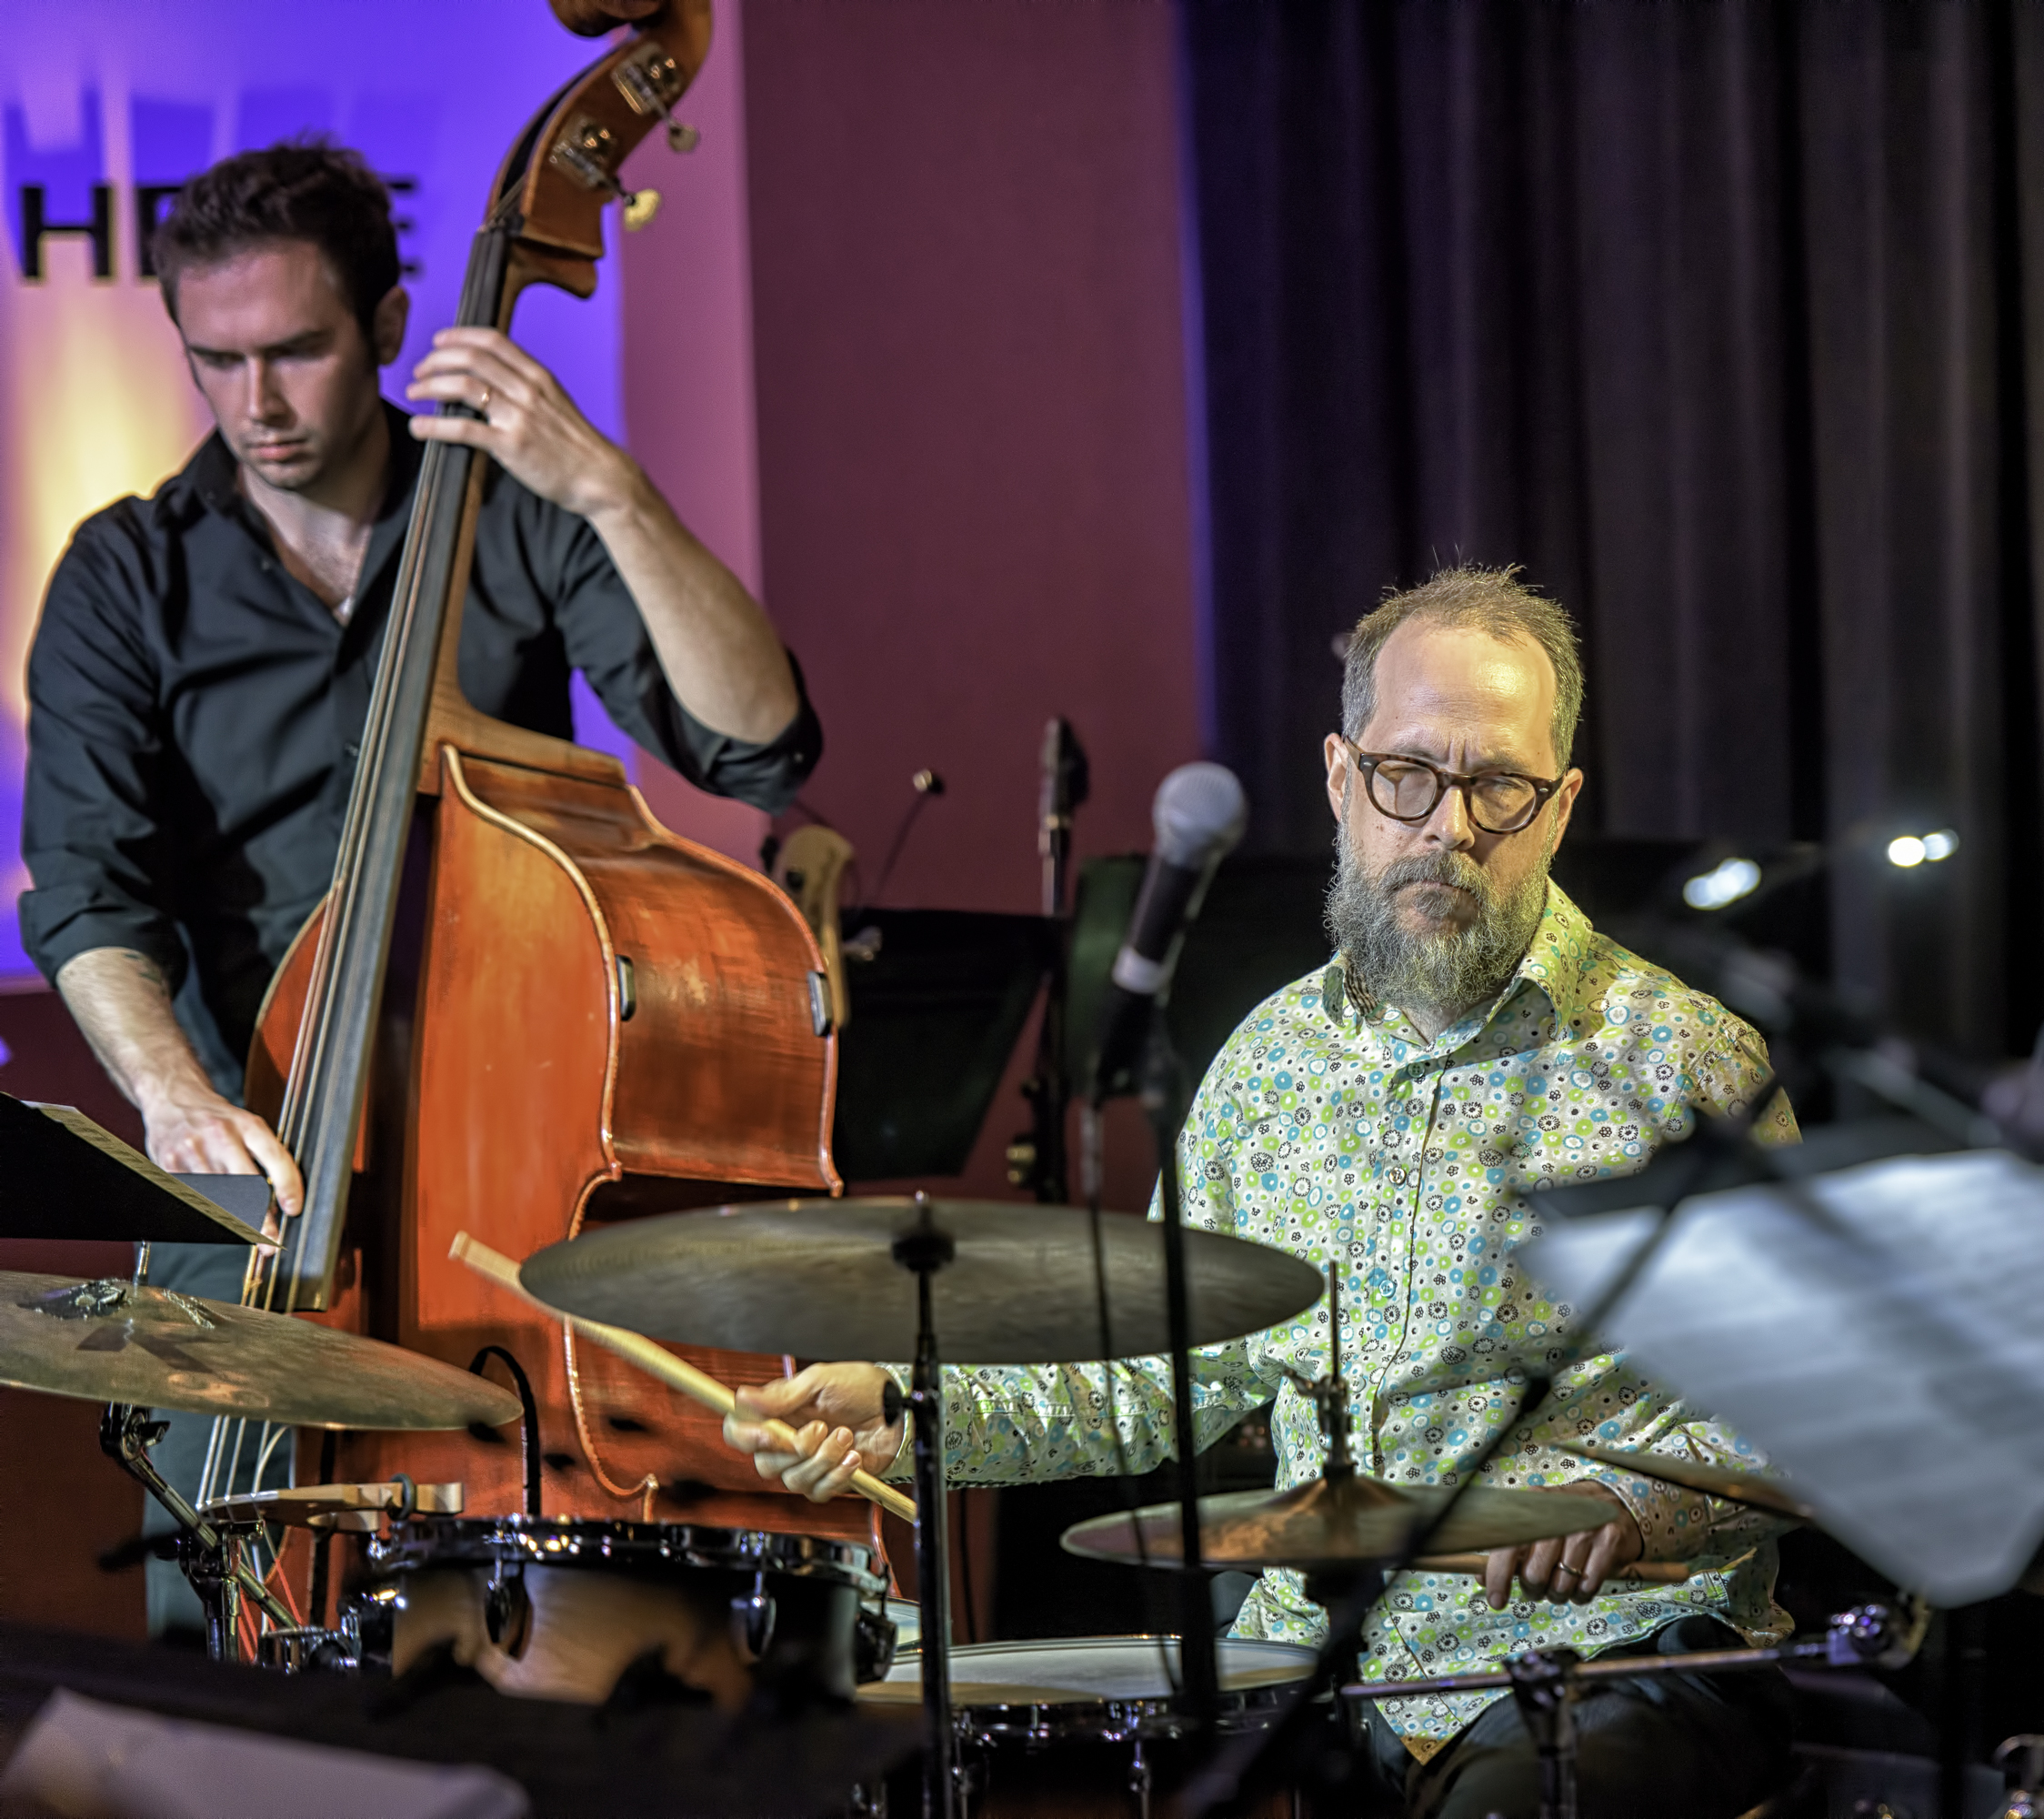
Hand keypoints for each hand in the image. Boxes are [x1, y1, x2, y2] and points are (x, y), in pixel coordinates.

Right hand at [140, 1081, 302, 1235]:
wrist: (173, 1099)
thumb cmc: (216, 1118)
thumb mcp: (246, 1126)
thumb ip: (263, 1157)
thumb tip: (280, 1199)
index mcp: (247, 1124)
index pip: (274, 1157)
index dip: (287, 1185)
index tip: (294, 1208)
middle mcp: (220, 1135)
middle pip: (245, 1184)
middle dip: (260, 1217)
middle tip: (271, 1239)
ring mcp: (193, 1150)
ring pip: (219, 1196)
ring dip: (235, 1220)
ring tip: (249, 1233)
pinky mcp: (170, 1164)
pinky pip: (195, 1196)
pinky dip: (208, 1211)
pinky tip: (218, 1218)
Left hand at [406, 328, 639, 520]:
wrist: (601, 478)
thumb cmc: (576, 447)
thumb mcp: (556, 404)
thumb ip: (526, 389)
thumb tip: (492, 382)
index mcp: (539, 376)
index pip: (493, 341)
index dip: (459, 336)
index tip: (438, 342)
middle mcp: (528, 390)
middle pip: (472, 358)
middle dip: (436, 360)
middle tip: (419, 371)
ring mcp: (520, 417)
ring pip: (463, 386)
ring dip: (430, 387)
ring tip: (413, 394)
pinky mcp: (512, 446)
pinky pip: (464, 430)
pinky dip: (435, 426)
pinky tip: (418, 428)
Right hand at [722, 1363, 903, 1503]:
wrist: (895, 1409)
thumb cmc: (860, 1387)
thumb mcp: (821, 1381)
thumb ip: (782, 1395)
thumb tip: (743, 1397)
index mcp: (777, 1413)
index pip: (739, 1432)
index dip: (747, 1438)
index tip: (768, 1435)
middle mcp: (786, 1440)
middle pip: (765, 1463)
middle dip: (796, 1449)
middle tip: (821, 1427)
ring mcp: (807, 1463)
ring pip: (793, 1480)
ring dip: (823, 1459)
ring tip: (846, 1436)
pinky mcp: (828, 1480)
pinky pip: (818, 1492)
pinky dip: (837, 1475)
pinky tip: (853, 1457)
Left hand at [1482, 1482, 1642, 1608]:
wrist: (1614, 1503)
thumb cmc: (1568, 1519)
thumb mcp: (1537, 1522)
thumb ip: (1509, 1548)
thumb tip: (1483, 1576)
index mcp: (1533, 1505)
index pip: (1508, 1544)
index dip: (1499, 1575)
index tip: (1496, 1599)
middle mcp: (1559, 1515)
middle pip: (1535, 1573)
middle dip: (1534, 1589)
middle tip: (1538, 1584)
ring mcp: (1586, 1527)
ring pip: (1561, 1586)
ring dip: (1558, 1593)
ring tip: (1562, 1580)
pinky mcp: (1609, 1541)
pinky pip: (1587, 1588)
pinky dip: (1580, 1594)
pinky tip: (1580, 1581)